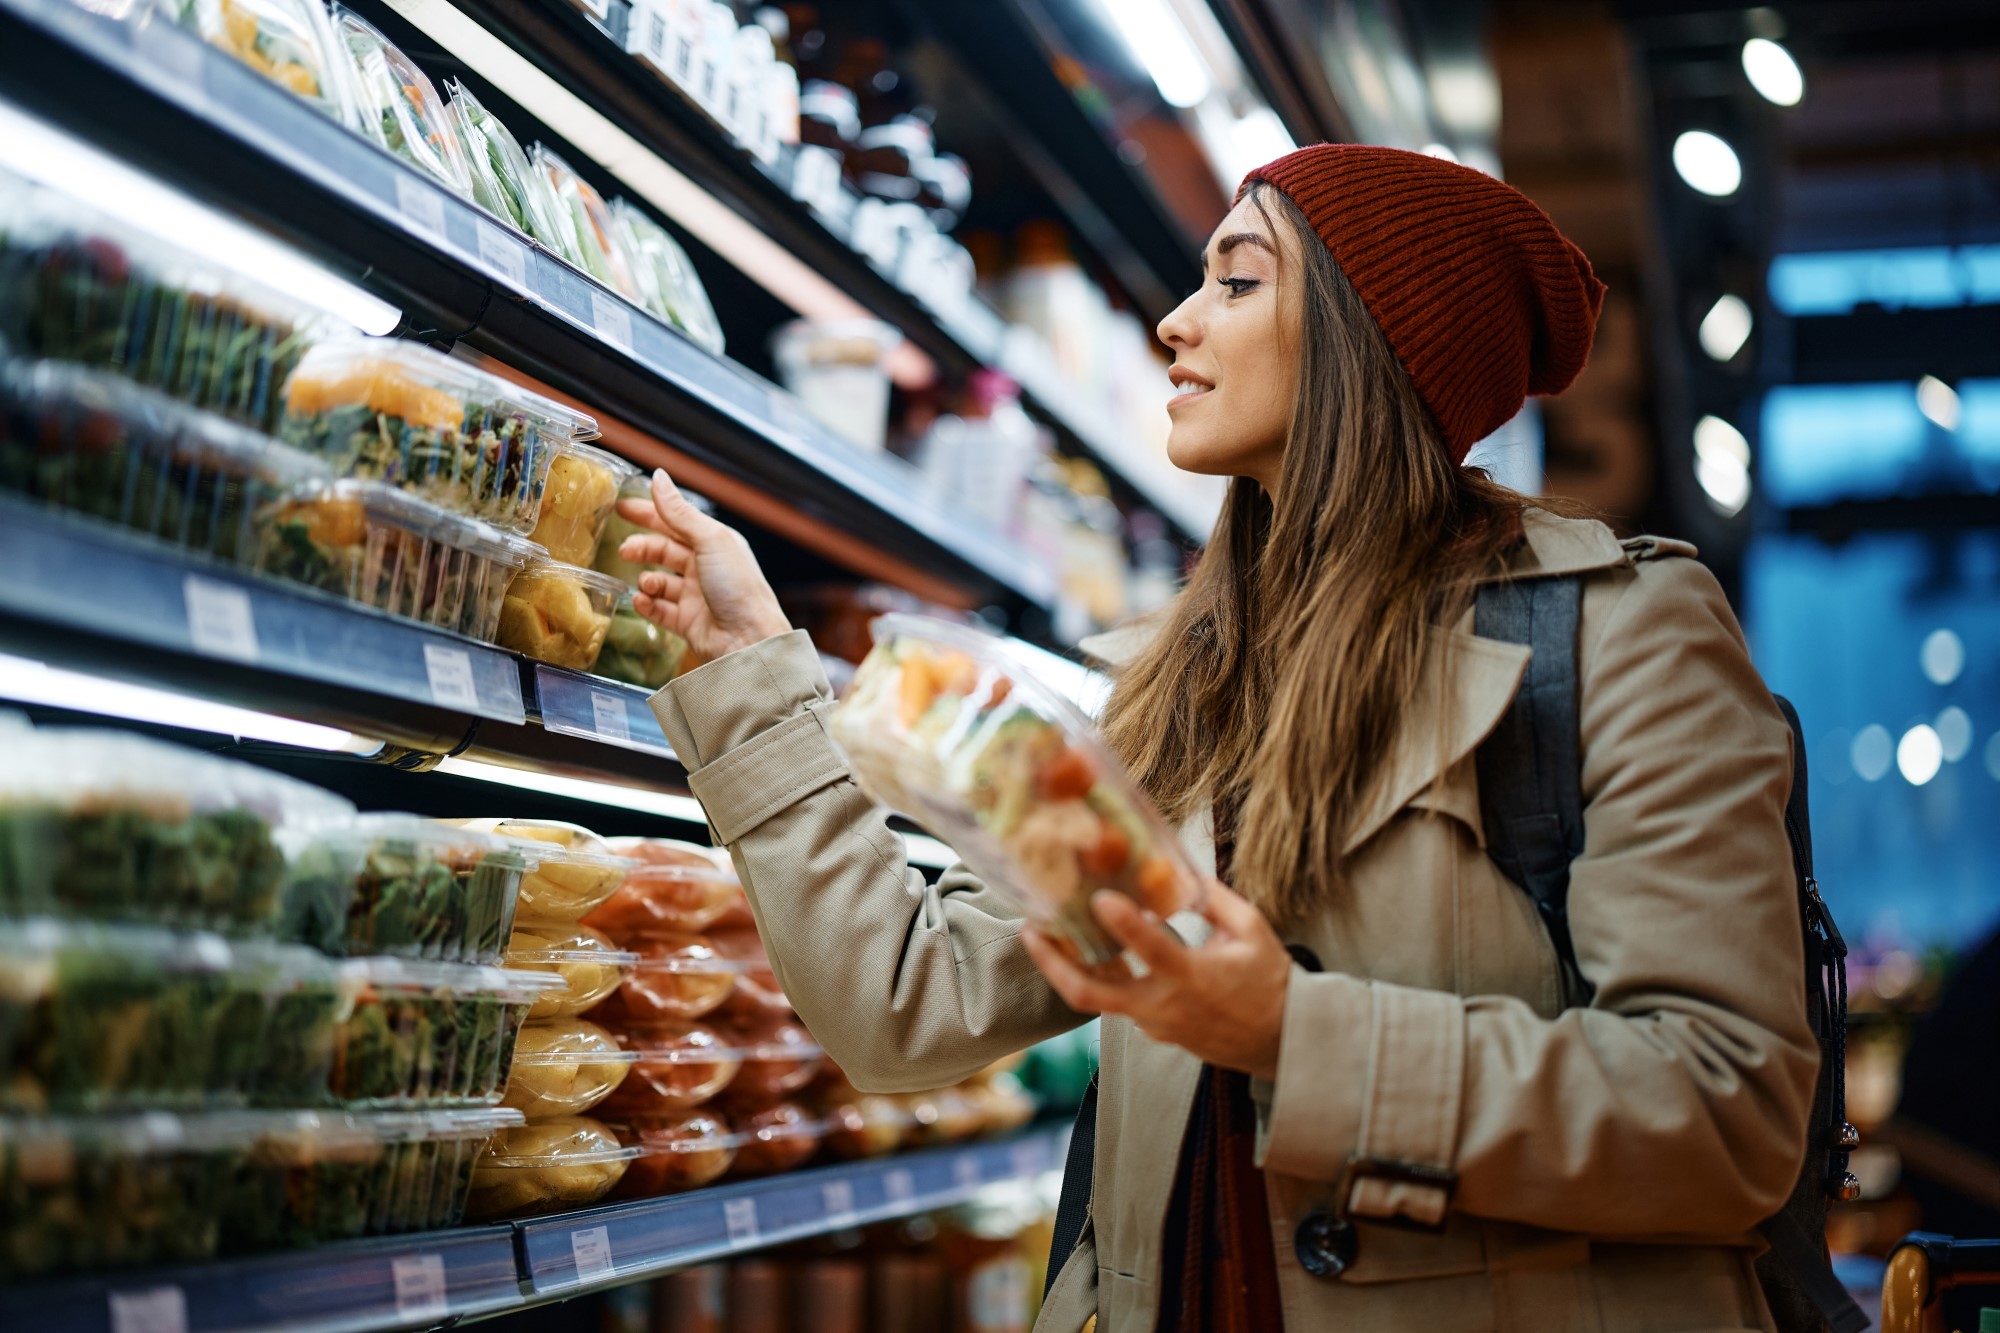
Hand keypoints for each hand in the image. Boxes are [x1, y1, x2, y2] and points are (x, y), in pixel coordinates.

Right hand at [617, 470, 792, 661]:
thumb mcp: (710, 541)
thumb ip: (680, 512)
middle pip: (664, 550)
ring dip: (646, 579)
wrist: (749, 640)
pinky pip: (659, 609)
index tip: (620, 507)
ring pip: (659, 580)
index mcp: (716, 543)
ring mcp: (696, 595)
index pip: (676, 521)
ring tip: (645, 582)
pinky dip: (647, 604)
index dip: (648, 513)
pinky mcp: (688, 622)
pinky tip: (643, 601)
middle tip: (624, 550)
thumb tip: (658, 477)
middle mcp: (706, 567)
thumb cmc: (738, 588)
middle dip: (642, 547)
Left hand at [1019, 880, 1291, 1080]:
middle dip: (1053, 962)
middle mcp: (1164, 1006)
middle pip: (1091, 993)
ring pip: (1097, 998)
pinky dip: (1099, 974)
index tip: (1100, 897)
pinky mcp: (1151, 1030)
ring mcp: (1153, 1023)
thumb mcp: (1252, 932)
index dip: (1124, 924)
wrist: (1281, 1043)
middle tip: (1030, 929)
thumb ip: (1214, 900)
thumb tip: (1180, 871)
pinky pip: (1117, 1001)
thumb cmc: (1270, 983)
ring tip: (1045, 931)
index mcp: (1194, 979)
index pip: (1152, 950)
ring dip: (1068, 965)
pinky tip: (1089, 946)